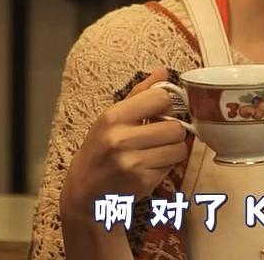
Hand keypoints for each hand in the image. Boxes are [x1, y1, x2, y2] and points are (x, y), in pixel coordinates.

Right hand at [60, 68, 188, 219]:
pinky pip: (172, 167)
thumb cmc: (99, 149)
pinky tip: (149, 166)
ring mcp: (133, 163)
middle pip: (176, 127)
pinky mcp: (143, 183)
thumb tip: (163, 72)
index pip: (161, 98)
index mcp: (114, 117)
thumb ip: (139, 94)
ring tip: (156, 151)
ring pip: (179, 148)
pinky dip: (166, 166)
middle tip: (160, 135)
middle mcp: (122, 139)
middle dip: (173, 131)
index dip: (166, 104)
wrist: (84, 191)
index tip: (160, 112)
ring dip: (173, 149)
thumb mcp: (111, 118)